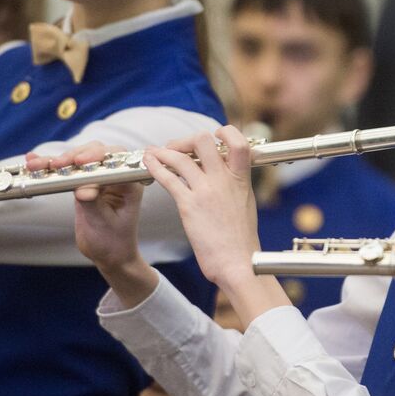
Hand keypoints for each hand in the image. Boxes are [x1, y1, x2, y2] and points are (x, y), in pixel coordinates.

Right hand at [29, 141, 158, 304]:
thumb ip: (93, 204)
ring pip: (78, 159)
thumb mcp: (102, 223)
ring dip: (57, 160)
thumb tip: (83, 189)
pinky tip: (33, 161)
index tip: (81, 163)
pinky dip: (50, 167)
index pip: (115, 159)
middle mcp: (114, 176)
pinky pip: (67, 171)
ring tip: (36, 164)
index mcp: (128, 183)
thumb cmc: (113, 240)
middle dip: (74, 156)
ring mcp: (97, 178)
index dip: (97, 156)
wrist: (108, 254)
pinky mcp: (81, 183)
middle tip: (57, 165)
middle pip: (95, 153)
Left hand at [144, 126, 261, 295]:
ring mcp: (206, 191)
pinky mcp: (189, 205)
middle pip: (204, 140)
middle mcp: (224, 180)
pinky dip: (156, 167)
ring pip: (181, 156)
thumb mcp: (245, 204)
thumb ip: (235, 185)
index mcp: (242, 179)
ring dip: (164, 151)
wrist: (238, 263)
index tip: (212, 137)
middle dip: (187, 140)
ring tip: (155, 152)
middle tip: (177, 148)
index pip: (238, 141)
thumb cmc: (242, 240)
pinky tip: (148, 163)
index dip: (224, 133)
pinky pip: (168, 178)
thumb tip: (226, 174)